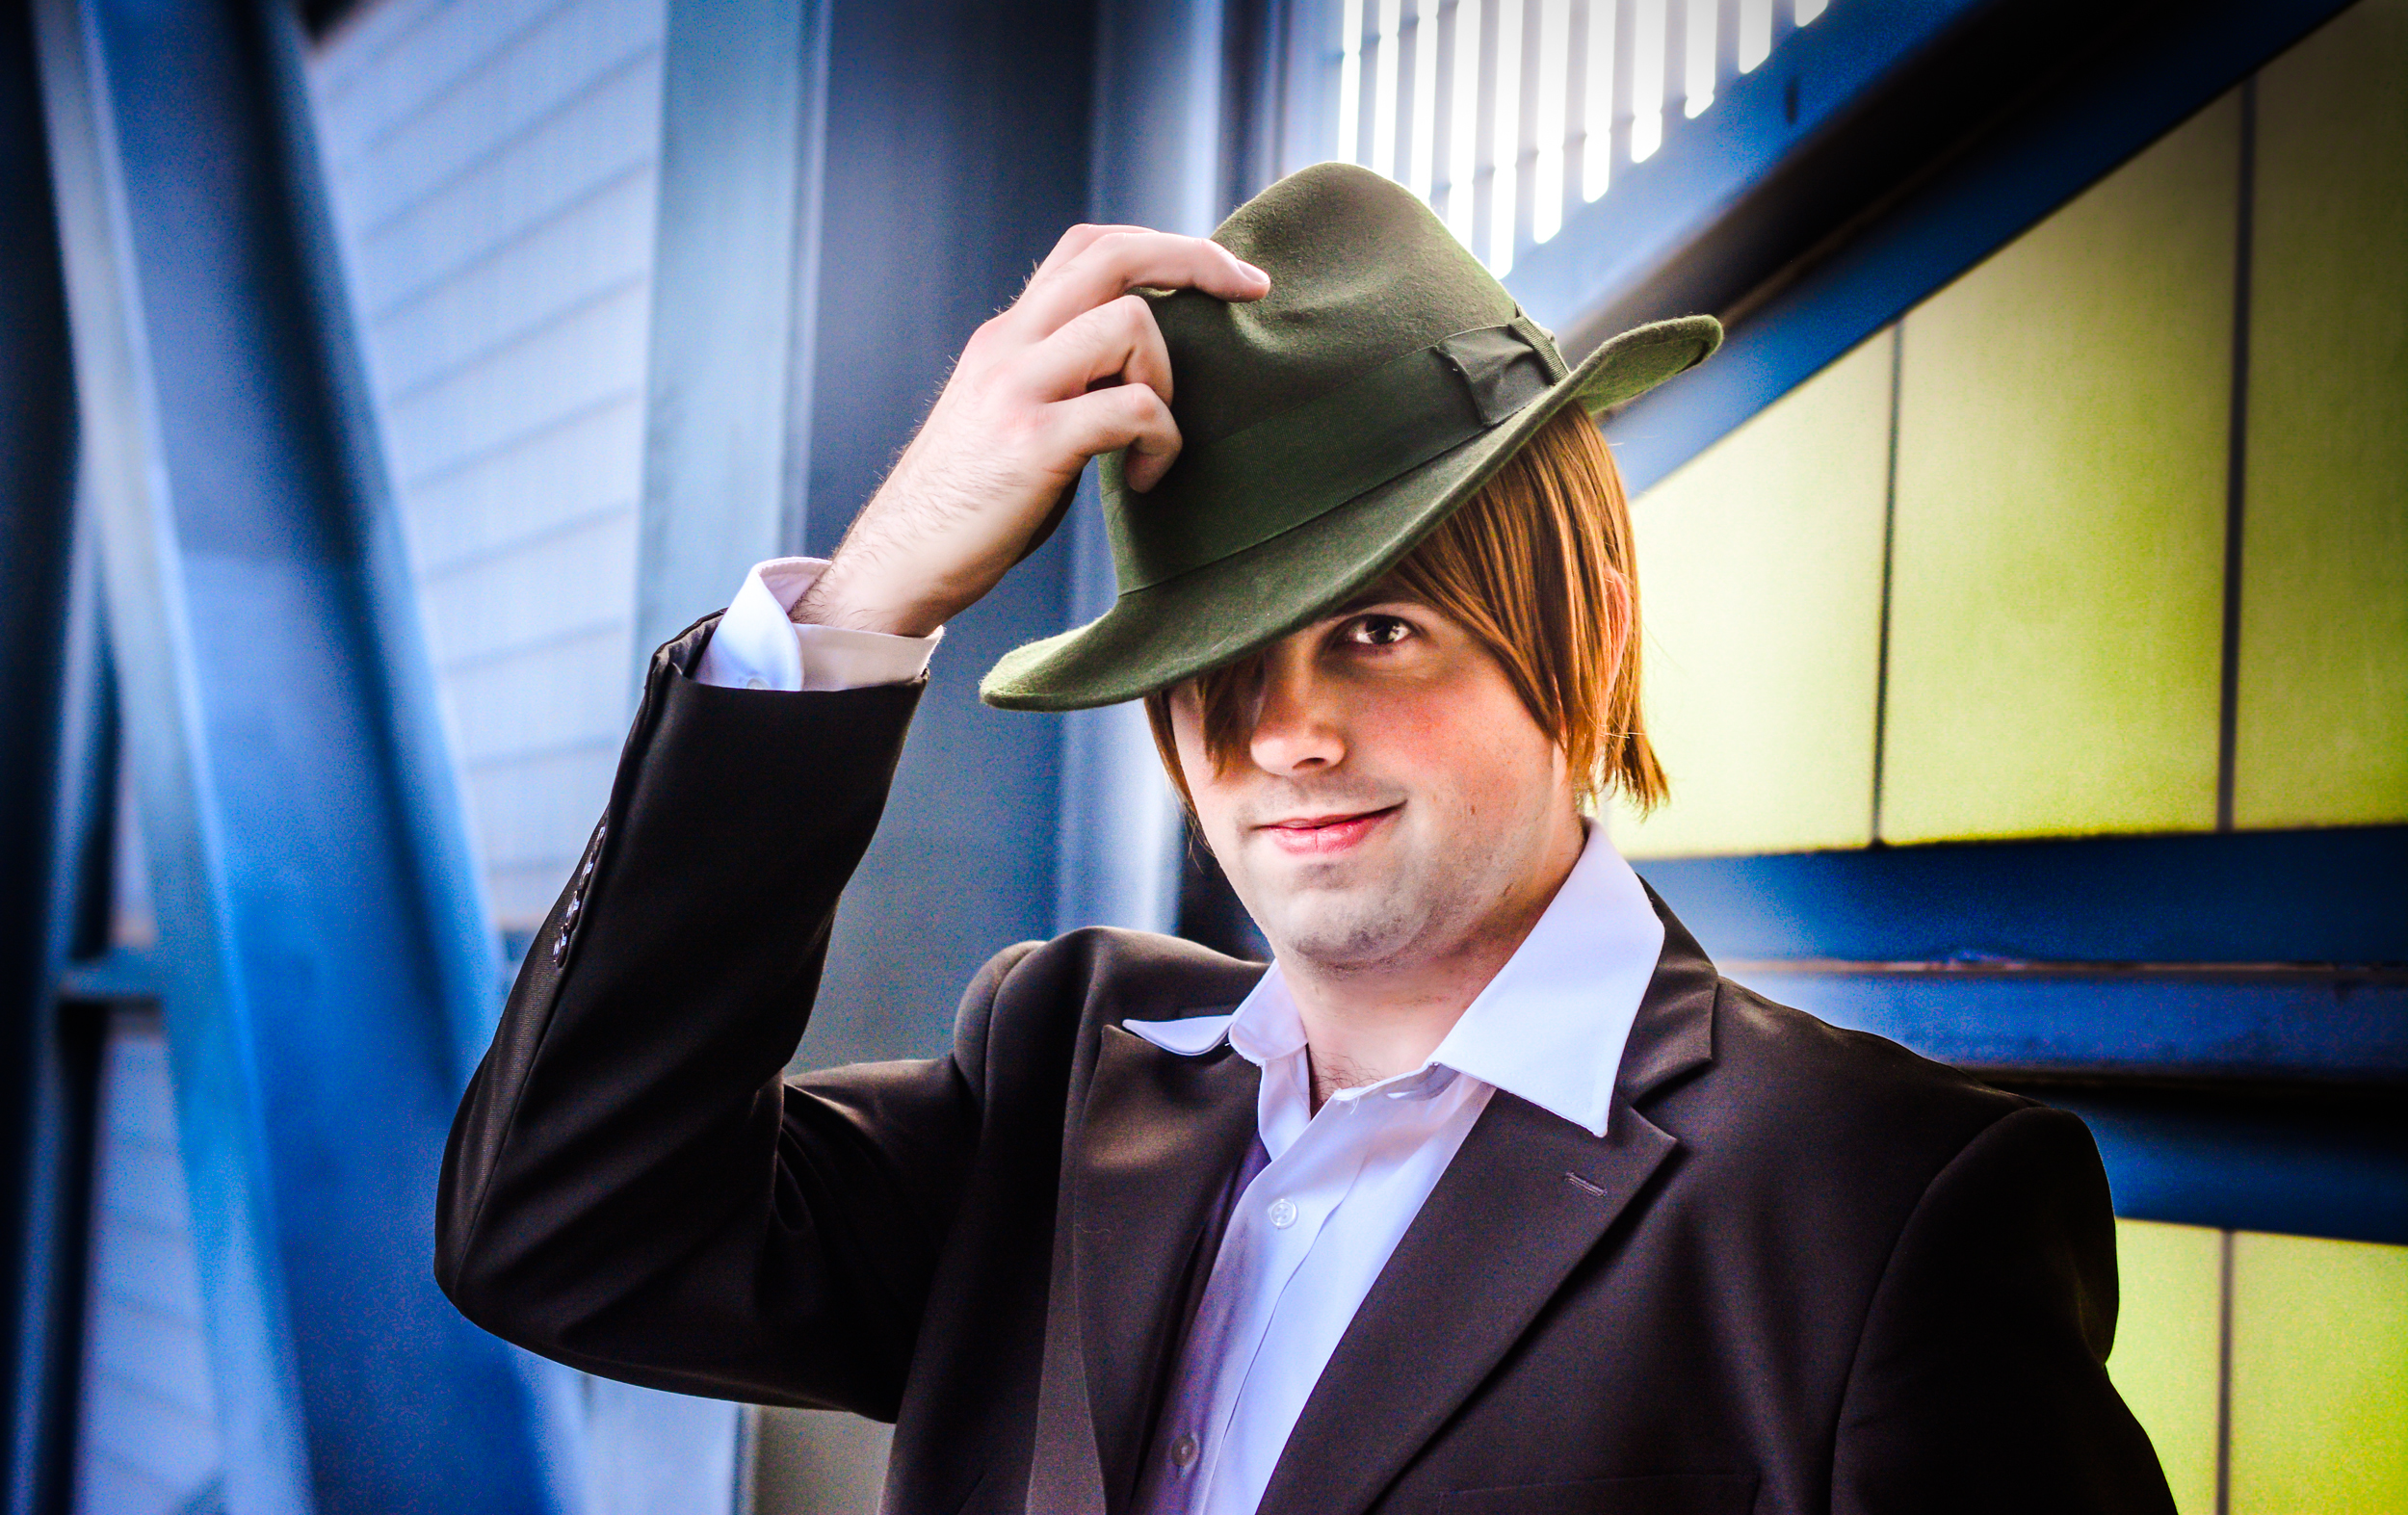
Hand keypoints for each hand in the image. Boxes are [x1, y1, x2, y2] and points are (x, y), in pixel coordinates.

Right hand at [795, 225, 1269, 636]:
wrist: (899, 564)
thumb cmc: (969, 507)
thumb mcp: (1011, 419)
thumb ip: (1061, 382)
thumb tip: (1140, 372)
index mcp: (1007, 336)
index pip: (1087, 247)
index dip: (1163, 245)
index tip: (1226, 273)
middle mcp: (1009, 345)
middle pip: (1112, 254)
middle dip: (1196, 259)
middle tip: (1250, 291)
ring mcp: (1017, 389)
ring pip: (1129, 323)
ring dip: (1167, 381)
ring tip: (1155, 441)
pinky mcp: (1032, 442)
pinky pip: (1132, 408)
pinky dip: (1161, 441)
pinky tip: (1145, 479)